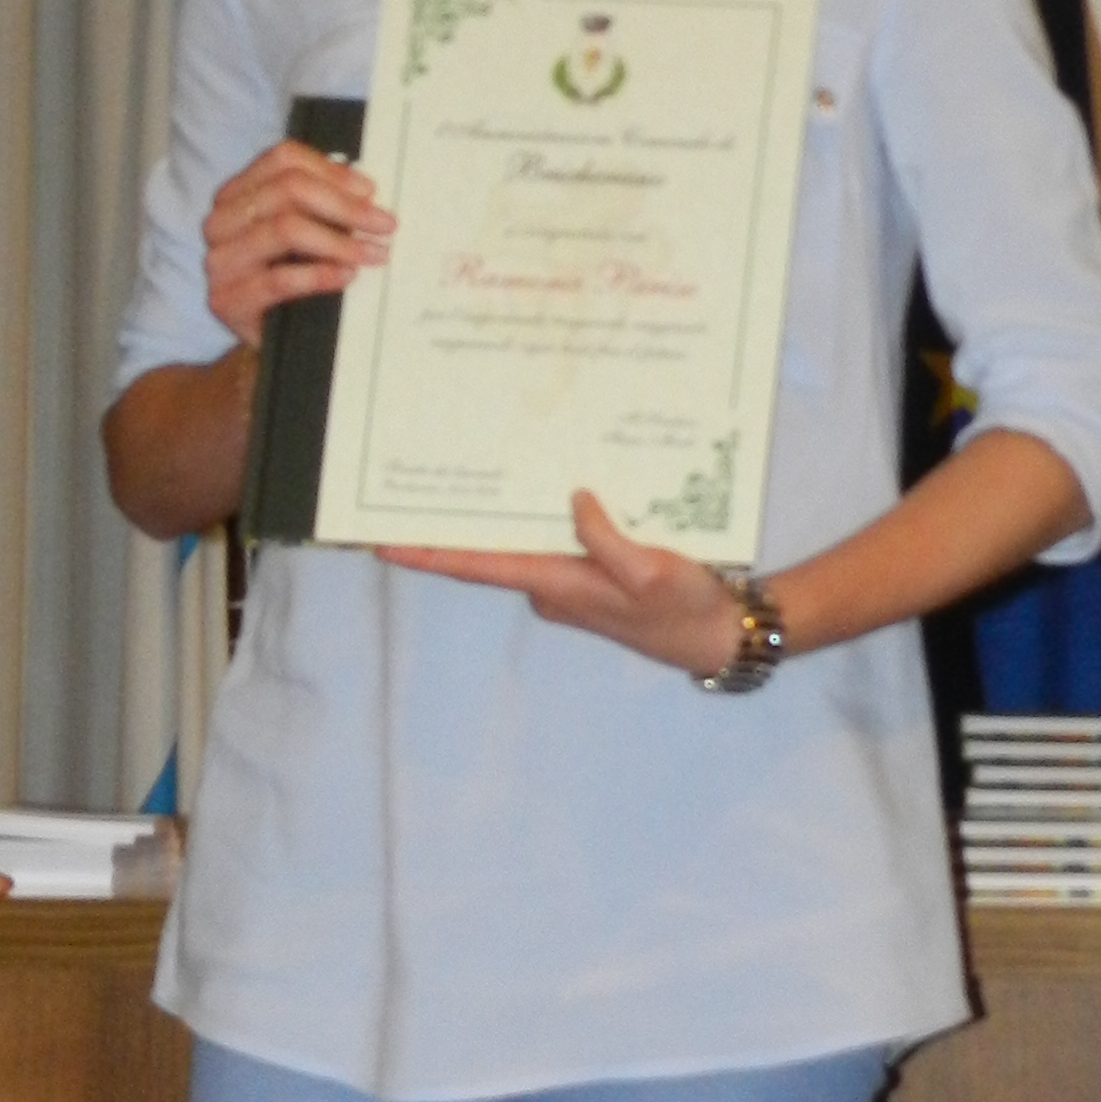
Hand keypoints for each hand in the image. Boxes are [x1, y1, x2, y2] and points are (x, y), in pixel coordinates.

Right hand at [202, 138, 395, 346]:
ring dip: (338, 242)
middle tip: (383, 224)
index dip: (331, 171)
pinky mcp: (226, 300)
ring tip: (371, 254)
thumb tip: (362, 192)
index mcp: (236, 195)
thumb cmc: (285, 280)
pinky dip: (319, 275)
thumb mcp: (301, 233)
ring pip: (285, 229)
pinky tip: (345, 276)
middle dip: (344, 206)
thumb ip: (319, 204)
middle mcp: (220, 222)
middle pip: (288, 189)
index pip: (282, 160)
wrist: (268, 340)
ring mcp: (219, 261)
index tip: (369, 192)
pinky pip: (279, 279)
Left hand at [380, 491, 752, 676]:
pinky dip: (546, 515)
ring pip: (524, 540)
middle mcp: (550, 585)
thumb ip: (606, 538)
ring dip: (503, 512)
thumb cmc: (685, 608)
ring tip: (475, 464)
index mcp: (556, 585)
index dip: (428, 554)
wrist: (718, 637)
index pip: (477, 566)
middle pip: (491, 549)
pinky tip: (550, 480)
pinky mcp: (591, 574)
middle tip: (422, 477)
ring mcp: (568, 582)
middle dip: (457, 520)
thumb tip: (574, 502)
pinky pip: (558, 539)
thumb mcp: (651, 570)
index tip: (382, 543)